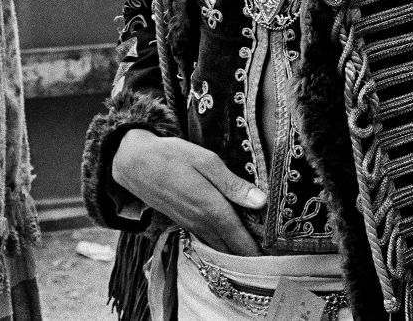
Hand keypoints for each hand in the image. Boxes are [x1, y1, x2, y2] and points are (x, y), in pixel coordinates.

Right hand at [113, 129, 265, 255]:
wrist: (133, 162)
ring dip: (238, 253)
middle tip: (274, 257)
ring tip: (258, 251)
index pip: (243, 241)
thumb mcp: (205, 160)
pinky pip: (209, 242)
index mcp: (212, 208)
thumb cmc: (171, 156)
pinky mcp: (184, 223)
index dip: (261, 252)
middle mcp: (202, 223)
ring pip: (221, 249)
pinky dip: (223, 245)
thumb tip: (262, 201)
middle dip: (253, 257)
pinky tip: (232, 239)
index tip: (279, 256)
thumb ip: (233, 183)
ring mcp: (192, 226)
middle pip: (233, 251)